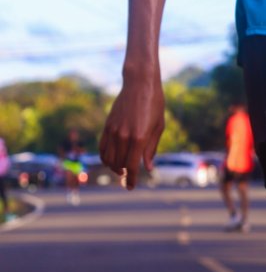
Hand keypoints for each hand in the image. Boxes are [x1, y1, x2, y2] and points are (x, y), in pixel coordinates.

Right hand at [100, 70, 165, 189]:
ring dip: (114, 167)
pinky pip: (102, 147)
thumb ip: (151, 149)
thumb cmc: (155, 104)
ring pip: (108, 158)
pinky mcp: (107, 125)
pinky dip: (105, 157)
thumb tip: (148, 167)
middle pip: (119, 164)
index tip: (131, 187)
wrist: (140, 84)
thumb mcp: (158, 127)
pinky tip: (112, 159)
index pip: (132, 167)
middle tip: (128, 177)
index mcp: (139, 138)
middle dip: (123, 174)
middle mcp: (124, 137)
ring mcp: (113, 131)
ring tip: (121, 169)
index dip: (131, 179)